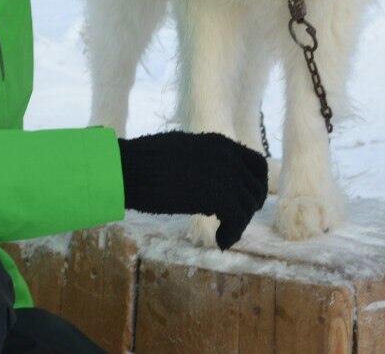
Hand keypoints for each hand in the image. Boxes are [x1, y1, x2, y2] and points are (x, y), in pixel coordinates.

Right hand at [117, 130, 267, 249]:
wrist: (127, 168)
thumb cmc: (142, 162)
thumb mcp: (181, 153)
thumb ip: (202, 162)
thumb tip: (211, 180)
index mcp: (219, 142)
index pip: (256, 163)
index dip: (255, 185)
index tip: (244, 202)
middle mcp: (228, 155)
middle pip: (257, 187)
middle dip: (248, 207)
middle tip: (233, 223)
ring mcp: (225, 174)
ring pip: (249, 205)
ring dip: (239, 223)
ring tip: (224, 234)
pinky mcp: (218, 196)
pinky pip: (238, 219)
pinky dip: (233, 233)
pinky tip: (221, 241)